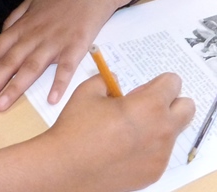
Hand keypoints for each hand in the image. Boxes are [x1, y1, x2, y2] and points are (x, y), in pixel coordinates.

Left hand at [0, 0, 120, 110]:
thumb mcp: (31, 2)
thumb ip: (14, 19)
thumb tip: (1, 35)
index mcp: (22, 26)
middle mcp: (34, 35)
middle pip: (9, 62)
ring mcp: (54, 42)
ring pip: (31, 68)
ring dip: (15, 88)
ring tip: (1, 107)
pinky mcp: (75, 47)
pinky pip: (66, 68)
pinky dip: (59, 84)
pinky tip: (51, 100)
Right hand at [47, 73, 194, 191]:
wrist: (66, 167)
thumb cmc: (77, 127)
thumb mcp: (89, 90)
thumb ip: (107, 80)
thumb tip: (114, 81)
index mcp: (149, 105)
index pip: (174, 83)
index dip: (159, 82)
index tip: (143, 88)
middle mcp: (161, 130)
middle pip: (187, 108)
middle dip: (171, 102)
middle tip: (146, 105)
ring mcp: (160, 155)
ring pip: (172, 132)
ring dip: (158, 125)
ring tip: (127, 129)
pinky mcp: (153, 172)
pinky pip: (160, 153)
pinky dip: (148, 146)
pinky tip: (123, 147)